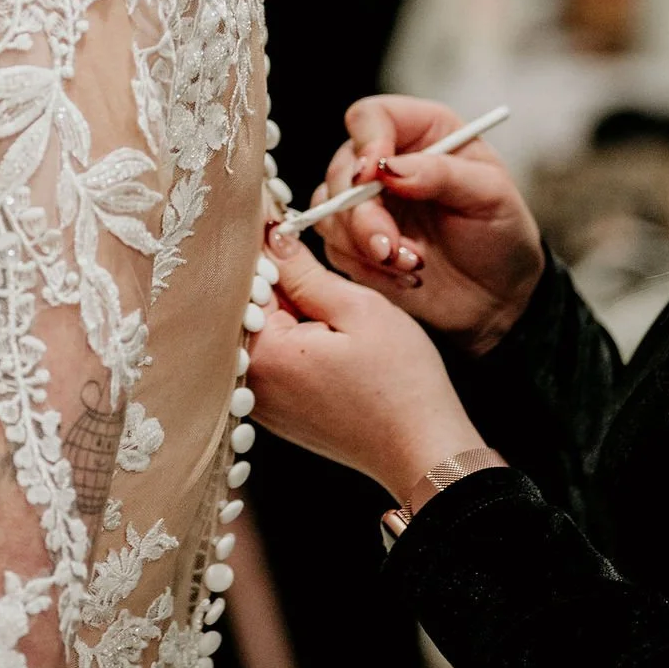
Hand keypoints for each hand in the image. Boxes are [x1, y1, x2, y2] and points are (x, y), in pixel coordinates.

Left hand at [248, 236, 477, 499]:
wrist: (422, 451)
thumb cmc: (401, 383)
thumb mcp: (358, 310)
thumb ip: (304, 272)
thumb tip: (271, 237)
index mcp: (264, 353)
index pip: (245, 280)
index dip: (264, 246)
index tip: (276, 216)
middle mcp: (250, 382)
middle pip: (248, 308)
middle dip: (275, 277)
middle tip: (306, 253)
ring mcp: (262, 402)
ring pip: (262, 332)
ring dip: (286, 308)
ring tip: (326, 298)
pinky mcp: (278, 413)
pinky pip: (274, 359)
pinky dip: (293, 338)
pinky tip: (327, 335)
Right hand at [306, 94, 542, 350]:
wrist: (497, 296)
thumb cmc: (502, 235)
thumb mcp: (490, 196)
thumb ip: (441, 174)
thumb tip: (389, 168)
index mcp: (422, 133)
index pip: (370, 117)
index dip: (365, 142)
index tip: (372, 176)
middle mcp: (387, 162)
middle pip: (342, 170)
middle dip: (363, 214)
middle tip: (390, 247)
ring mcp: (366, 202)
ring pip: (331, 211)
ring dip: (366, 244)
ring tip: (413, 265)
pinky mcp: (355, 241)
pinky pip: (335, 247)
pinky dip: (366, 266)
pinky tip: (405, 276)